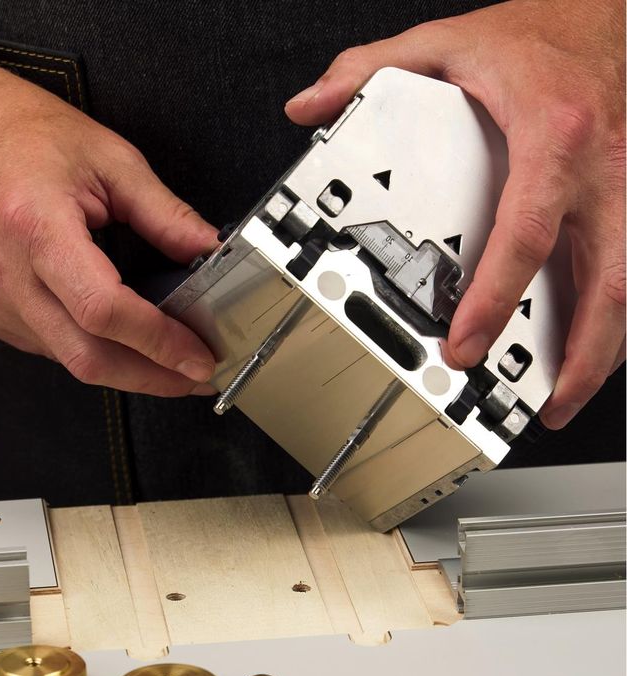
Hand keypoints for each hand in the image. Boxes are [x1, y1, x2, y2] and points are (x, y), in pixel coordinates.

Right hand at [0, 48, 217, 395]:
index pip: (104, 309)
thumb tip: (209, 251)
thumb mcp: (109, 158)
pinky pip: (46, 346)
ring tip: (165, 360)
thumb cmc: (19, 132)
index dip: (159, 342)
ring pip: (68, 359)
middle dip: (150, 376)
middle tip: (193, 376)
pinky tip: (115, 338)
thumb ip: (165, 213)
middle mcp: (3, 270)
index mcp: (34, 224)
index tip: (198, 357)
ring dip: (124, 368)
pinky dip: (88, 348)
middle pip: (87, 355)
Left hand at [285, 0, 624, 428]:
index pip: (525, 236)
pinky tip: (589, 343)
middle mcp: (602, 170)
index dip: (496, 300)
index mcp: (553, 136)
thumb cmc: (535, 37)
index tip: (465, 345)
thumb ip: (371, 72)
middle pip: (607, 282)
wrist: (601, 15)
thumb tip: (311, 107)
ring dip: (603, 350)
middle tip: (546, 404)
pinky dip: (612, 316)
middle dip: (579, 355)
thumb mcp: (445, 43)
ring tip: (566, 395)